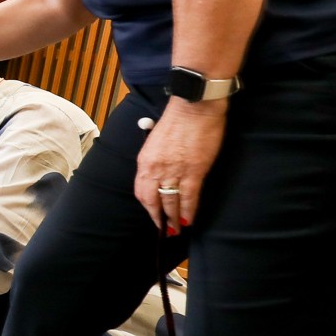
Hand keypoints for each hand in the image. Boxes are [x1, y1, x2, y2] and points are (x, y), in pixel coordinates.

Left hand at [135, 100, 225, 233]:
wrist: (195, 106)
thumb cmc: (177, 119)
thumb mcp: (155, 141)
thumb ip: (155, 160)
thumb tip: (160, 176)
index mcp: (145, 161)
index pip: (141, 191)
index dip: (148, 207)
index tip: (153, 214)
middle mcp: (156, 169)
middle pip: (153, 201)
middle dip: (159, 218)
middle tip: (164, 229)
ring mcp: (174, 172)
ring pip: (171, 203)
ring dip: (174, 219)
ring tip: (177, 230)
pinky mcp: (194, 172)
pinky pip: (189, 198)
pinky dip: (189, 211)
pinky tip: (190, 220)